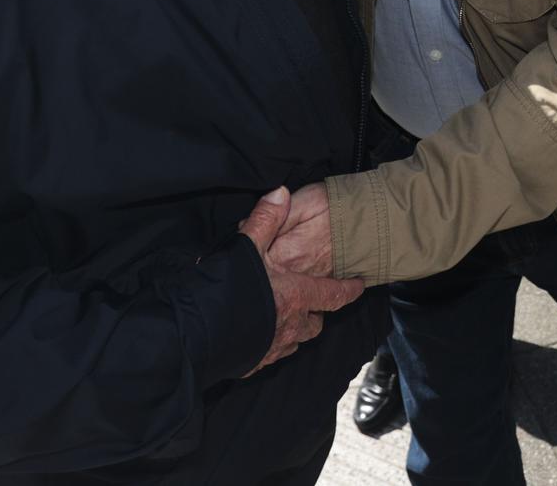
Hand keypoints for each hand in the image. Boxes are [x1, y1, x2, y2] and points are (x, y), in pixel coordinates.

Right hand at [236, 187, 362, 375]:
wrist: (196, 334)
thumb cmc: (227, 290)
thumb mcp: (248, 246)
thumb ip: (266, 219)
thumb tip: (281, 192)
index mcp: (296, 296)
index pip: (333, 294)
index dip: (349, 289)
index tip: (360, 285)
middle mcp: (290, 326)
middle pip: (316, 323)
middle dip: (316, 312)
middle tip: (310, 301)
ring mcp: (273, 348)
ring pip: (295, 340)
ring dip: (294, 329)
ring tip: (284, 316)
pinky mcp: (253, 364)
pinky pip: (271, 354)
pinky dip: (271, 344)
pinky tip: (258, 334)